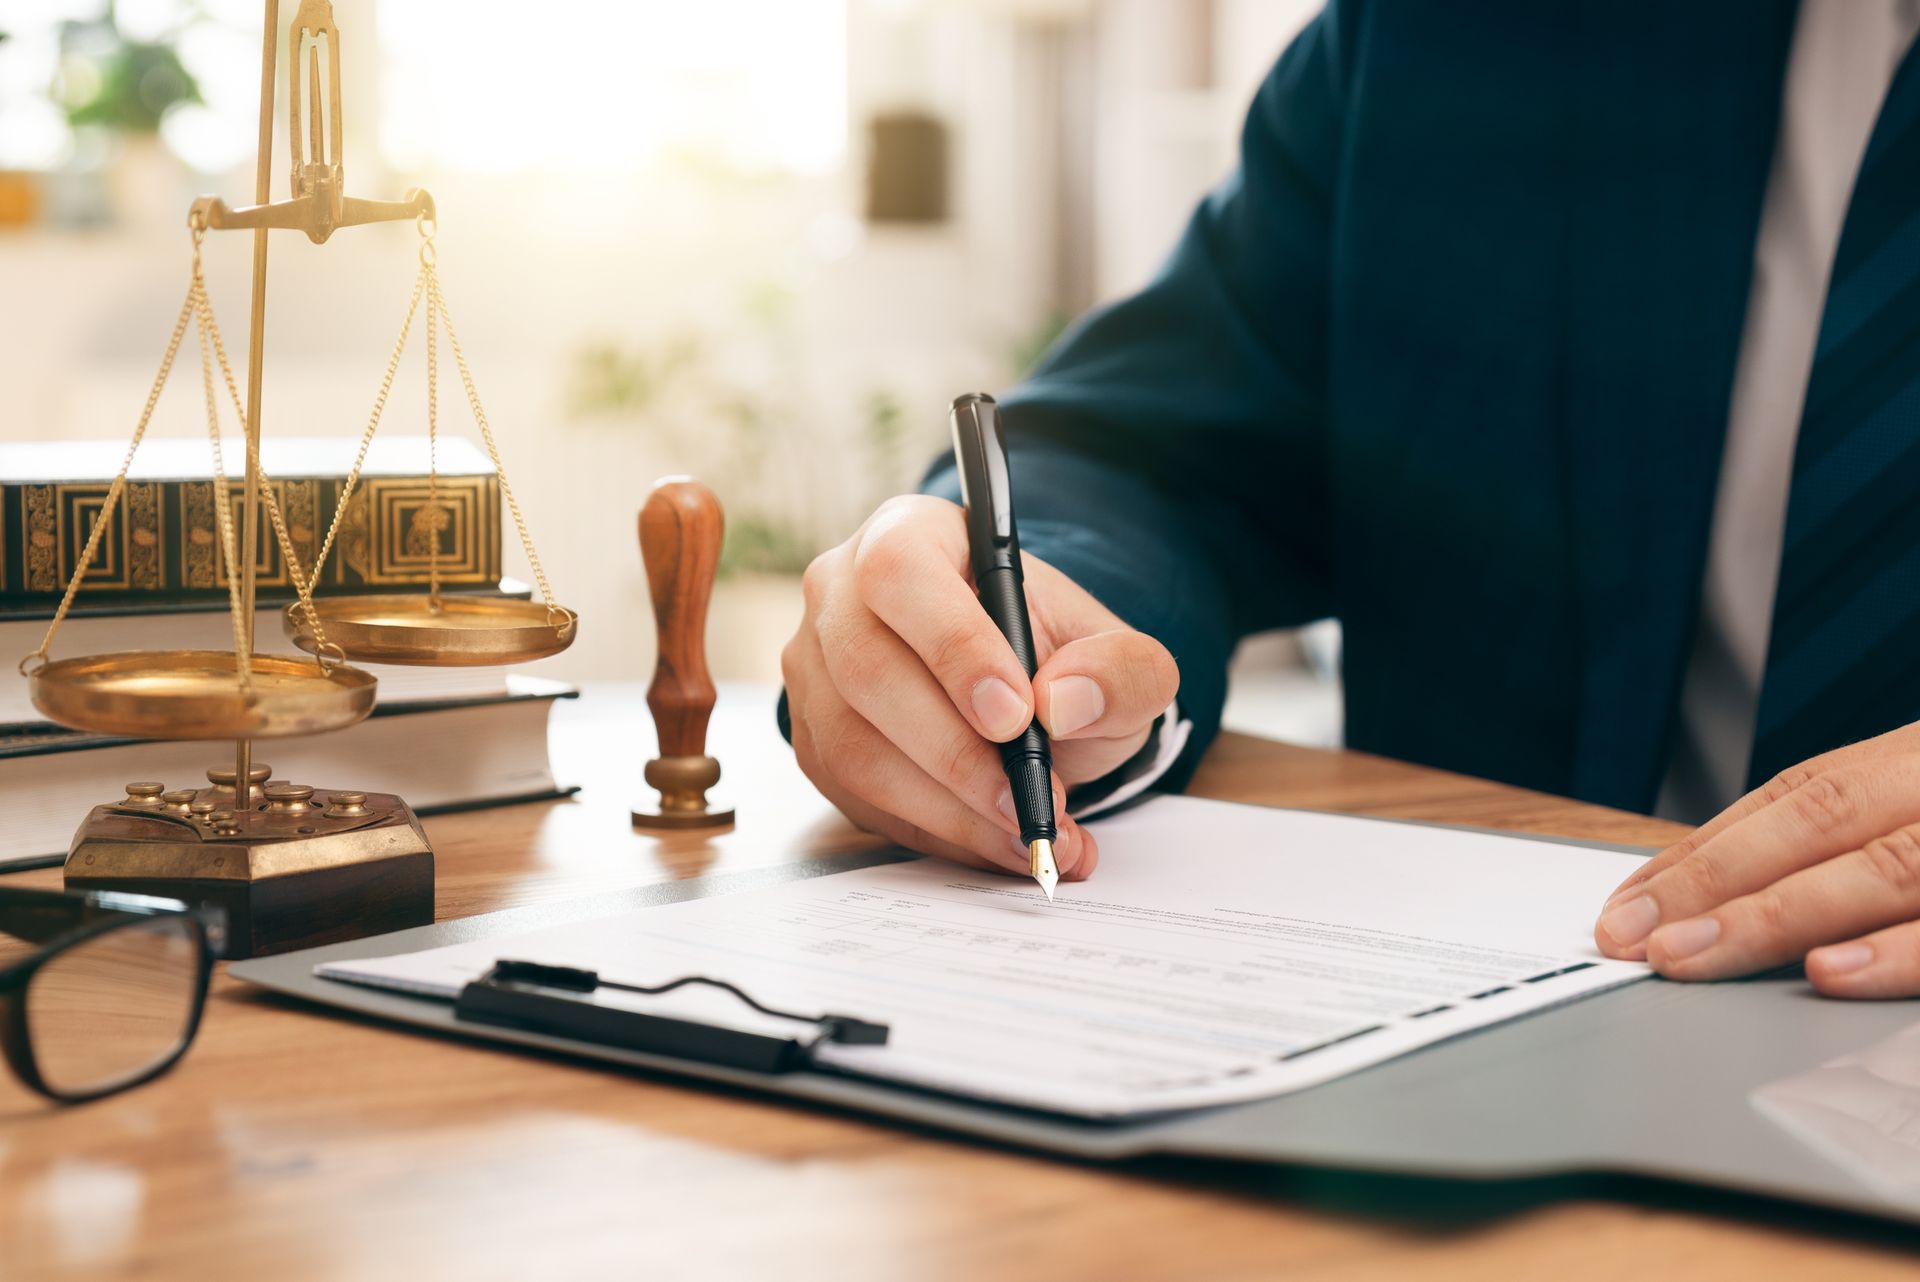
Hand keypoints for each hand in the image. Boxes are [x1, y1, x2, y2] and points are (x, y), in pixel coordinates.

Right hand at [783, 494, 1179, 878]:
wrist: (1023, 703)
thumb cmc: (1055, 659)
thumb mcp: (1118, 656)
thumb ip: (1121, 670)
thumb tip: (1065, 702)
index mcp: (909, 534)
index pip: (900, 573)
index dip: (952, 646)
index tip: (1017, 716)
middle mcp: (840, 594)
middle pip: (866, 668)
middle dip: (956, 751)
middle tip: (1032, 800)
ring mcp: (814, 670)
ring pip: (855, 746)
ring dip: (948, 806)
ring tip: (1029, 832)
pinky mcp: (814, 741)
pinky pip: (857, 797)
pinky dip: (934, 832)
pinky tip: (994, 842)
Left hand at [1594, 724, 1919, 995]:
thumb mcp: (1918, 801)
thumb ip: (1846, 840)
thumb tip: (1721, 899)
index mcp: (1904, 767)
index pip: (1786, 803)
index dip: (1697, 855)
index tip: (1623, 908)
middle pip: (1817, 825)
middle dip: (1713, 882)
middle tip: (1632, 938)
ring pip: (1881, 870)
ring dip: (1774, 916)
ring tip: (1688, 954)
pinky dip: (1893, 955)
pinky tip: (1827, 973)